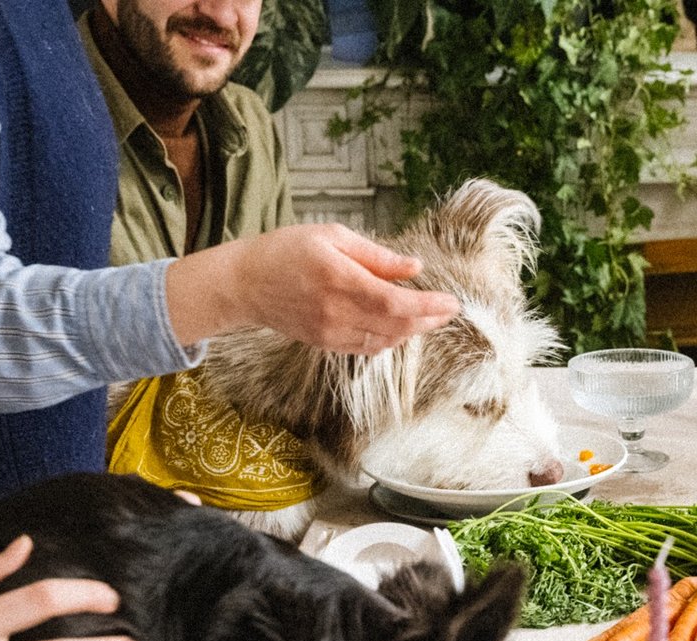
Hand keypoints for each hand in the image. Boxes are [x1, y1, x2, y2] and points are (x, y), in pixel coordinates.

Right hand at [167, 224, 461, 351]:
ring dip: (412, 331)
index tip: (452, 302)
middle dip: (429, 320)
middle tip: (448, 310)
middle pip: (397, 326)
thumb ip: (376, 255)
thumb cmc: (287, 250)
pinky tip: (400, 327)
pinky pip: (368, 347)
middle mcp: (337, 311)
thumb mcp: (332, 236)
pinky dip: (390, 339)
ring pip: (386, 340)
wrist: (244, 283)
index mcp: (340, 279)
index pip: (396, 302)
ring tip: (430, 317)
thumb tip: (415, 268)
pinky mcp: (325, 343)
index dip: (429, 307)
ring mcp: (330, 332)